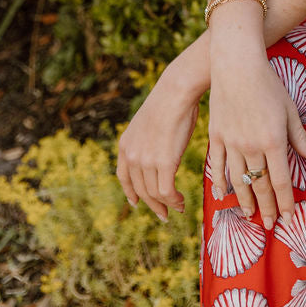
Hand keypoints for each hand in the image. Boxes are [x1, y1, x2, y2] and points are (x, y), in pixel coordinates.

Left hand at [116, 61, 199, 222]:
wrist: (176, 92)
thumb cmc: (169, 103)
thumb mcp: (148, 124)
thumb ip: (148, 142)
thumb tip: (158, 153)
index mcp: (125, 145)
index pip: (124, 177)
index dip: (130, 193)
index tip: (136, 202)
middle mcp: (132, 155)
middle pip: (140, 191)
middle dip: (153, 205)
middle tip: (164, 215)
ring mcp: (146, 160)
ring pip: (154, 194)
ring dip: (167, 205)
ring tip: (177, 208)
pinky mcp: (164, 163)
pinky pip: (167, 192)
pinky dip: (174, 201)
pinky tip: (181, 202)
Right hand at [209, 55, 305, 230]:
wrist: (237, 64)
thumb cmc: (269, 84)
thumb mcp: (290, 110)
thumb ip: (301, 138)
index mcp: (273, 141)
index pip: (280, 181)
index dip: (285, 203)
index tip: (288, 219)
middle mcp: (251, 146)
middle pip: (259, 186)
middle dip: (267, 208)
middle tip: (271, 225)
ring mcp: (231, 142)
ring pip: (238, 180)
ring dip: (244, 200)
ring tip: (250, 215)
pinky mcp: (216, 135)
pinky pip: (217, 165)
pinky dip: (220, 181)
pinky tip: (222, 194)